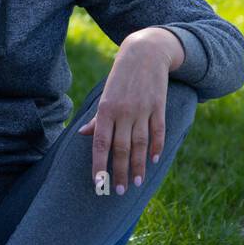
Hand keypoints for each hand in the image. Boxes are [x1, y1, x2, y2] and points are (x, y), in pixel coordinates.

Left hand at [76, 32, 176, 192]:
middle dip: (120, 172)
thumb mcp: (105, 95)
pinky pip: (158, 131)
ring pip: (140, 144)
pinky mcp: (159, 106)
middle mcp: (124, 112)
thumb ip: (97, 118)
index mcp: (106, 110)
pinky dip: (157, 147)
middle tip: (120, 191)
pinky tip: (154, 161)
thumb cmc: (120, 77)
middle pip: (121, 148)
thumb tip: (84, 135)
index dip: (99, 165)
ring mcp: (143, 110)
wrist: (145, 52)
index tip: (99, 184)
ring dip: (139, 165)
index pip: (101, 144)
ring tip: (137, 183)